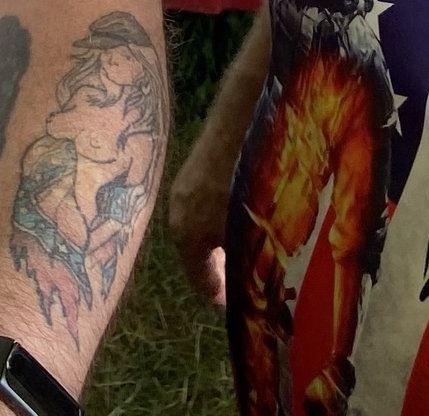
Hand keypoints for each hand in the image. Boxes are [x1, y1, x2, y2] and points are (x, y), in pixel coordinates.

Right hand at [167, 137, 239, 305]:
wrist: (239, 124)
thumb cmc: (245, 185)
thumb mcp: (249, 233)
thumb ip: (246, 263)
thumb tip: (250, 284)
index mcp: (187, 238)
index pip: (199, 280)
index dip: (219, 296)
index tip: (236, 303)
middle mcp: (177, 215)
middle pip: (196, 253)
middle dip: (220, 267)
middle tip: (243, 275)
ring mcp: (182, 188)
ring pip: (199, 226)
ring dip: (220, 239)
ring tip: (245, 242)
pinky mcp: (192, 167)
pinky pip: (202, 204)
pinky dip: (218, 216)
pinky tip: (240, 209)